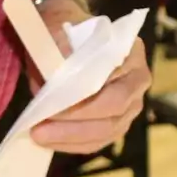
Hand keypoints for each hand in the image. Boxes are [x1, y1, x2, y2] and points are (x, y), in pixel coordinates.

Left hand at [28, 0, 150, 152]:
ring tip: (39, 136)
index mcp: (129, 51)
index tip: (49, 106)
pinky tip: (50, 142)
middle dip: (74, 124)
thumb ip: (56, 53)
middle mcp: (138, 79)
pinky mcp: (118, 122)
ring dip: (70, 138)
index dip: (81, 100)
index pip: (112, 82)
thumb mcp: (54, 33)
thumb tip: (52, 84)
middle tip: (39, 129)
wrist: (66, 34)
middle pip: (114, 110)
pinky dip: (73, 144)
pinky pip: (99, 140)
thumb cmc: (62, 32)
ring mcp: (132, 104)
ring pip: (107, 131)